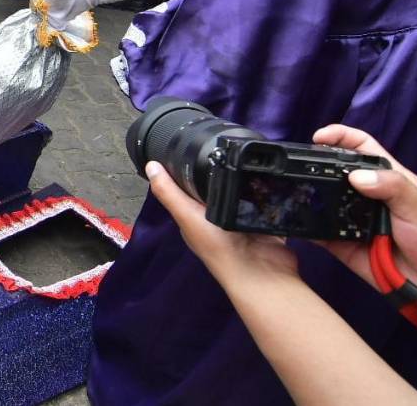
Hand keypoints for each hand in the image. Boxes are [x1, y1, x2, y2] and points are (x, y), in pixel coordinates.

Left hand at [146, 158, 300, 282]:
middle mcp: (215, 220)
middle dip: (218, 172)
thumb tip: (150, 165)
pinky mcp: (262, 221)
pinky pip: (264, 200)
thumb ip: (170, 193)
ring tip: (245, 156)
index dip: (187, 173)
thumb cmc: (219, 246)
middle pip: (215, 189)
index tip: (192, 149)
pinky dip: (265, 190)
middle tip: (225, 147)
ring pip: (240, 193)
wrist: (260, 270)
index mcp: (194, 219)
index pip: (187, 190)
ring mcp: (240, 221)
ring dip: (243, 180)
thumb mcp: (188, 216)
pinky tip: (266, 174)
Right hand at [311, 125, 416, 317]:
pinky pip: (320, 234)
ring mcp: (353, 221)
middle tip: (296, 169)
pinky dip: (307, 228)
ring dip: (309, 197)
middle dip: (314, 167)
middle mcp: (367, 197)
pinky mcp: (344, 246)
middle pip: (335, 173)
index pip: (361, 148)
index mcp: (388, 179)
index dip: (340, 137)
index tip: (318, 137)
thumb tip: (355, 176)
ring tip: (292, 194)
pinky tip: (295, 222)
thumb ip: (392, 187)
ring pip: (324, 203)